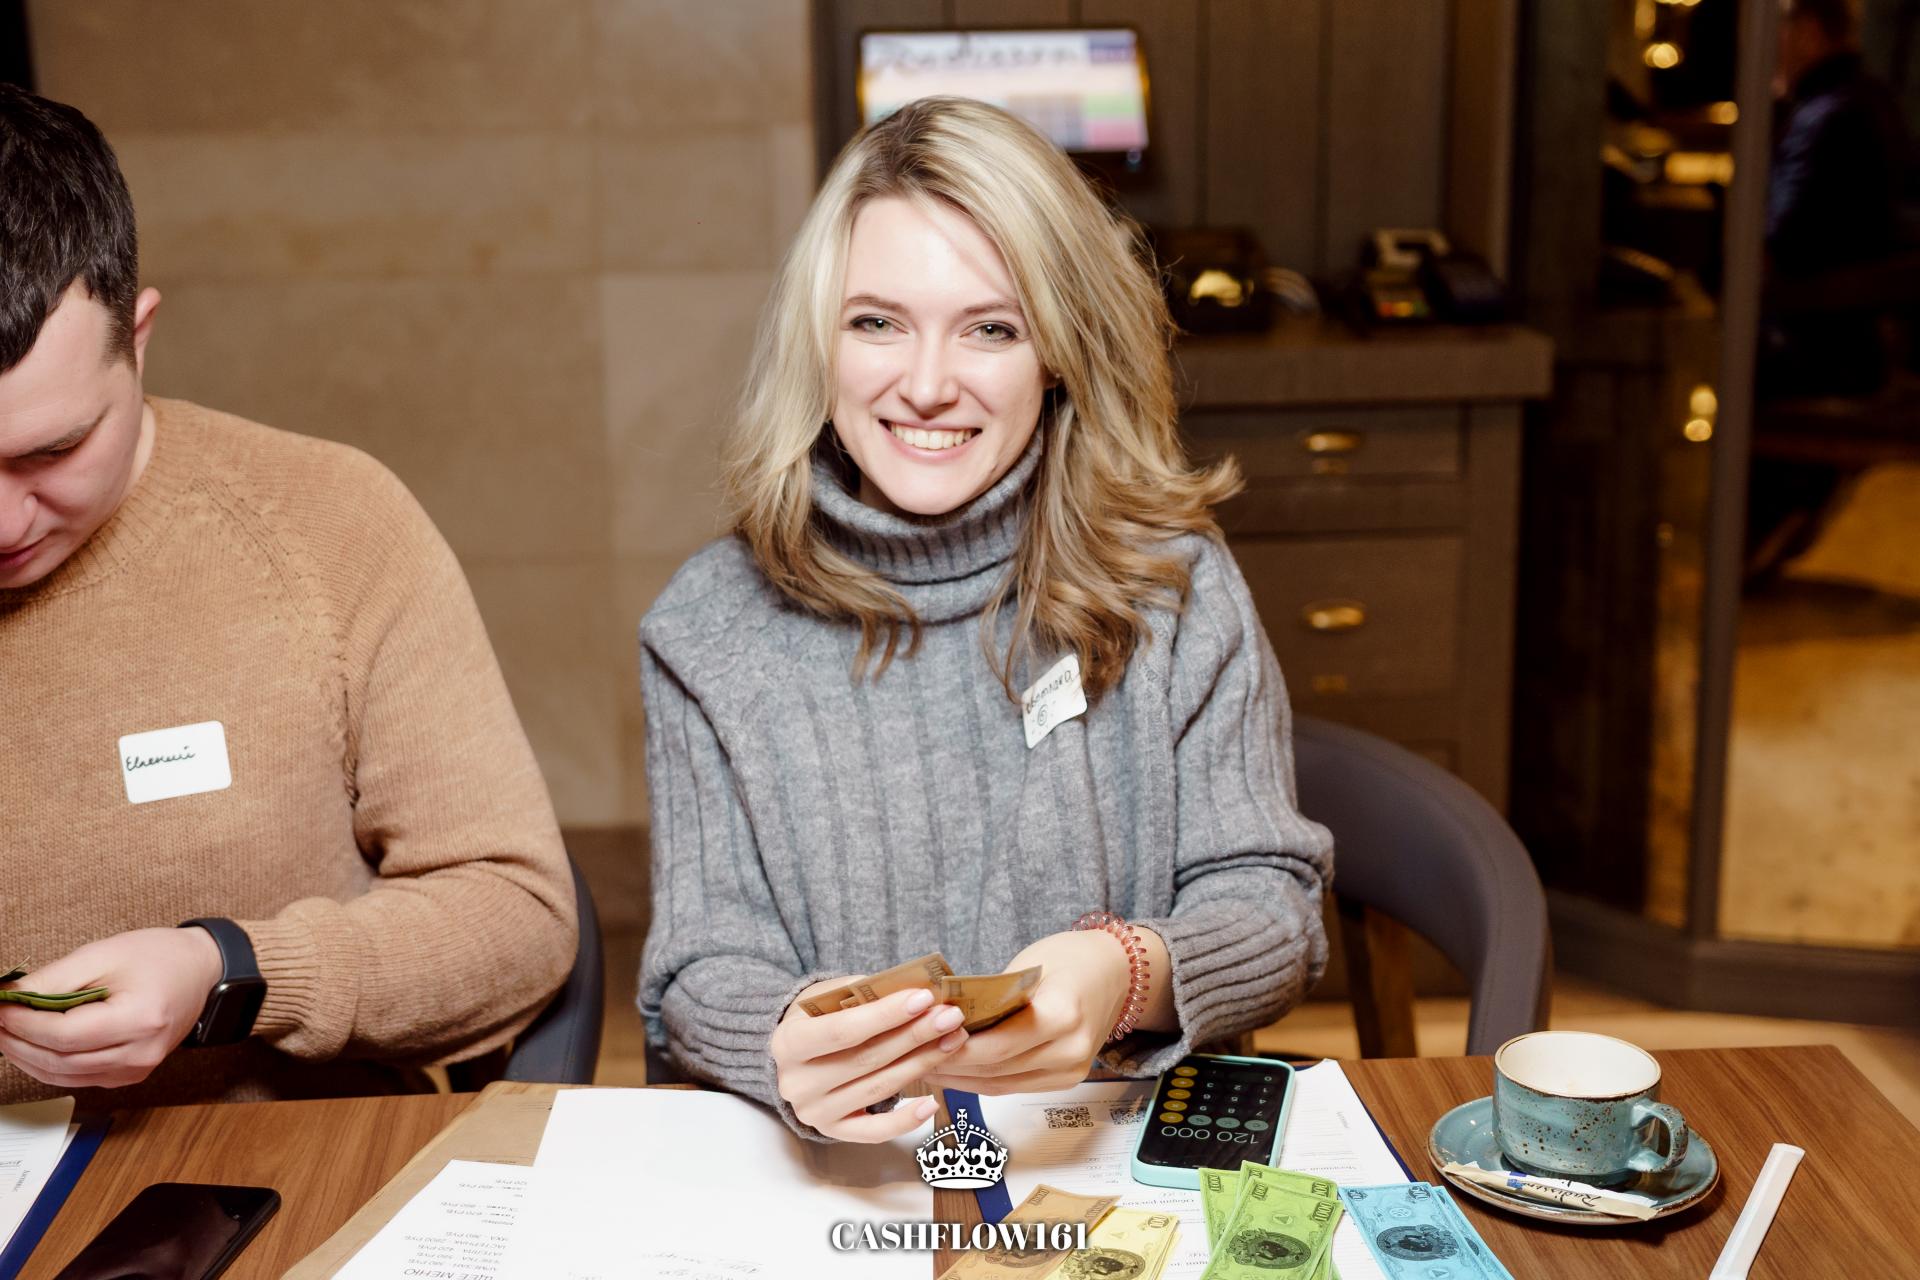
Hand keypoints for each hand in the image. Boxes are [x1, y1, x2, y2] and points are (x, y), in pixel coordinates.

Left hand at [0, 927, 223, 1088]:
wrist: (200, 971)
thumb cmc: (159, 956)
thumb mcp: (104, 954)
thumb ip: (55, 979)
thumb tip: (9, 997)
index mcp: (140, 1019)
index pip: (64, 1035)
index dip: (23, 1025)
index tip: (1, 1007)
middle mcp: (141, 1053)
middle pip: (60, 1061)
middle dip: (18, 1042)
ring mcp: (137, 1069)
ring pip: (64, 1076)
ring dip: (28, 1057)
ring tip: (7, 1033)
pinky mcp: (130, 1075)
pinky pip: (78, 1078)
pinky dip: (49, 1064)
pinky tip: (34, 1045)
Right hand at [771, 978, 969, 1141]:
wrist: (795, 1054)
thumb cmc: (819, 1016)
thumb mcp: (829, 995)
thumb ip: (864, 994)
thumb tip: (915, 994)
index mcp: (788, 1043)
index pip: (844, 1030)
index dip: (886, 1015)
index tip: (924, 998)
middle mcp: (797, 1083)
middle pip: (867, 1059)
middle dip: (914, 1036)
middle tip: (950, 1017)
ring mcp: (814, 1112)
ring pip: (878, 1089)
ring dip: (921, 1064)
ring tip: (953, 1041)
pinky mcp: (833, 1131)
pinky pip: (874, 1131)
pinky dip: (906, 1120)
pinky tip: (932, 1102)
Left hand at [922, 930, 1130, 1096]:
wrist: (1114, 974)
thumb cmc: (1068, 959)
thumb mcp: (1027, 967)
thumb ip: (991, 997)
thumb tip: (939, 1018)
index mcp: (1064, 1014)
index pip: (1000, 1043)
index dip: (958, 1046)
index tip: (922, 1038)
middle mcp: (1072, 1050)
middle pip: (997, 1068)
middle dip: (950, 1063)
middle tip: (910, 1053)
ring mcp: (1071, 1071)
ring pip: (1000, 1084)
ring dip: (958, 1077)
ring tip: (921, 1064)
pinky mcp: (1065, 1081)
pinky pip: (1012, 1086)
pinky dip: (979, 1081)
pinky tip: (950, 1072)